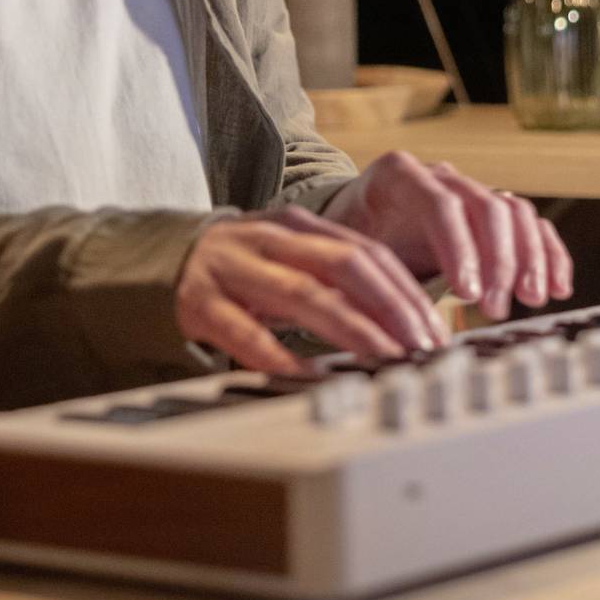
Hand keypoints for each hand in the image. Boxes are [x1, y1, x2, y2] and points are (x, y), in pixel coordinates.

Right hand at [174, 205, 446, 374]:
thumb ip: (341, 278)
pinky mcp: (200, 302)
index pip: (368, 252)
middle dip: (391, 307)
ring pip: (302, 294)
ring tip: (384, 358)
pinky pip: (244, 332)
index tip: (436, 330)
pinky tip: (309, 374)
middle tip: (420, 347)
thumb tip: (408, 321)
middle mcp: (270, 239)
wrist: (164, 260)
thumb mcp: (294, 258)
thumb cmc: (246, 268)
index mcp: (300, 225)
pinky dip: (279, 354)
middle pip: (345, 265)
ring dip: (351, 329)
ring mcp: (234, 269)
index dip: (407, 291)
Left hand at [322, 153, 573, 320]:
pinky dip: (548, 254)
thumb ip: (362, 276)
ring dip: (528, 259)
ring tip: (530, 300)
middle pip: (486, 205)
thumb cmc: (346, 242)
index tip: (467, 294)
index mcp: (398, 175)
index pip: (441, 204)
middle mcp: (440, 175)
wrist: (351, 223)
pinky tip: (557, 288)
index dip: (459, 248)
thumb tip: (378, 322)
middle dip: (498, 260)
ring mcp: (469, 190)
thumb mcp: (344, 252)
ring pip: (514, 213)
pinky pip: (530, 226)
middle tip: (496, 307)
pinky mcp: (492, 214)